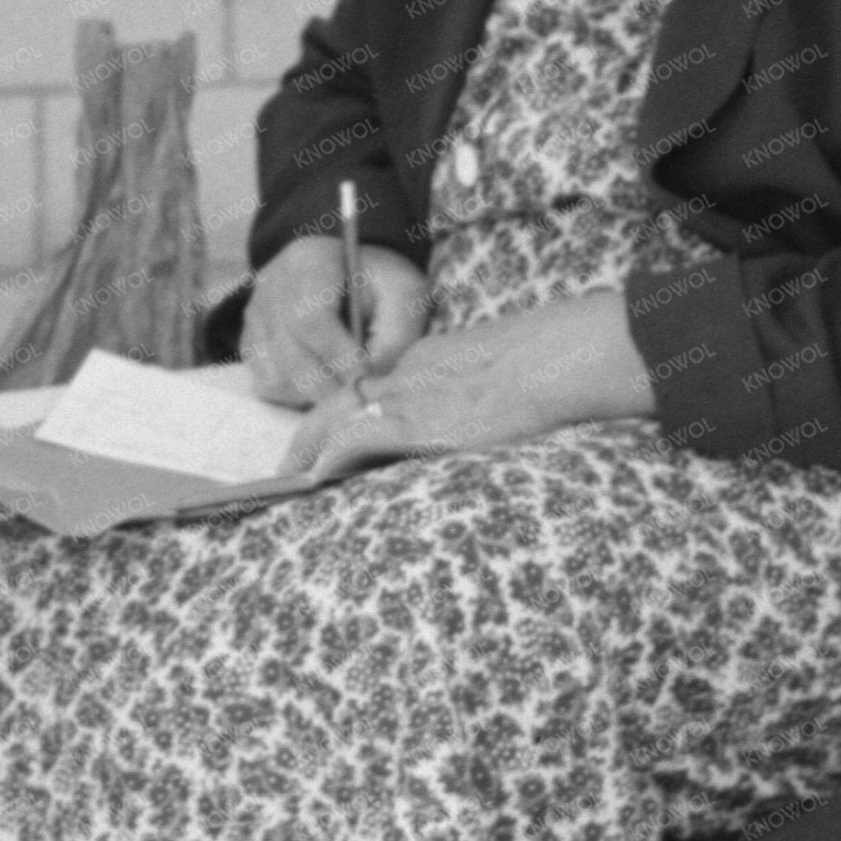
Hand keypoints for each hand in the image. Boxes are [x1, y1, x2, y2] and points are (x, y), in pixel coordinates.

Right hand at [240, 236, 430, 406]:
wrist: (354, 274)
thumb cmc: (382, 285)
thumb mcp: (404, 298)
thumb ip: (395, 338)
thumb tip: (368, 383)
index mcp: (309, 262)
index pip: (310, 318)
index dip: (338, 355)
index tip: (366, 375)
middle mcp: (271, 287)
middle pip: (288, 352)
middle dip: (329, 384)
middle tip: (359, 395)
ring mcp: (256, 316)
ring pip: (274, 374)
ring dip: (313, 394)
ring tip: (343, 384)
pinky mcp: (250, 341)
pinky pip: (266, 383)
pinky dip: (296, 394)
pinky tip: (323, 380)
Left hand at [276, 291, 654, 483]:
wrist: (554, 358)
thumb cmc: (541, 365)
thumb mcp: (491, 372)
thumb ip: (464, 394)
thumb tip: (465, 419)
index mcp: (423, 362)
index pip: (366, 389)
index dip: (338, 415)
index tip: (322, 437)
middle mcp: (404, 377)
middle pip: (337, 404)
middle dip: (307, 436)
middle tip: (286, 466)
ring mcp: (408, 398)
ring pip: (337, 422)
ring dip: (307, 453)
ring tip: (287, 482)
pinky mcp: (416, 423)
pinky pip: (358, 440)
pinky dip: (332, 458)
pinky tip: (314, 478)